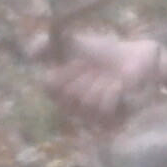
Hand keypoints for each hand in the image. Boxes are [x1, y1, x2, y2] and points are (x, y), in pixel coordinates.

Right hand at [44, 33, 166, 122]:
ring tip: (110, 78)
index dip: (63, 73)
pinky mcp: (111, 123)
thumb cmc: (105, 53)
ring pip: (86, 102)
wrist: (137, 59)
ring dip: (100, 84)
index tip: (79, 61)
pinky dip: (112, 92)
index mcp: (61, 89)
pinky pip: (104, 109)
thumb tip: (30, 53)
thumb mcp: (76, 43)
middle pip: (67, 96)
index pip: (48, 86)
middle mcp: (73, 106)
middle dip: (84, 77)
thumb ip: (52, 45)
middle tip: (96, 69)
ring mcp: (91, 116)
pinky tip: (120, 87)